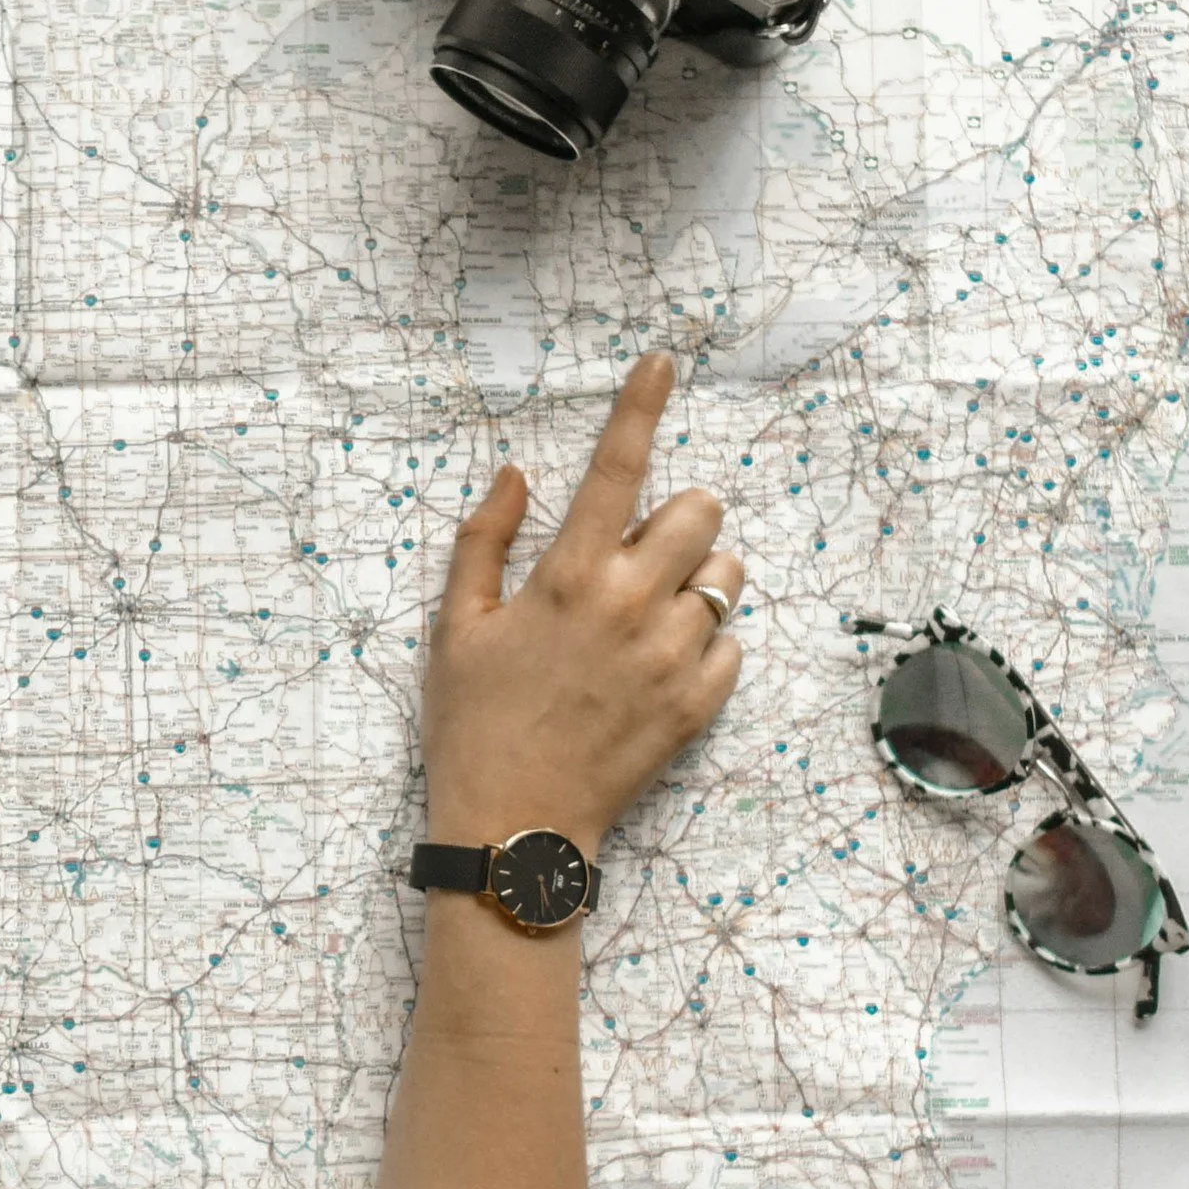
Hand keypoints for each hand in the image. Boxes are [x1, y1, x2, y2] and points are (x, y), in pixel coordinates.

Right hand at [424, 353, 740, 860]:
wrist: (513, 827)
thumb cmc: (472, 723)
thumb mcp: (456, 627)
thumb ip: (484, 541)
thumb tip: (517, 474)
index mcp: (567, 577)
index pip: (617, 466)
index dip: (641, 404)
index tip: (663, 360)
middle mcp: (630, 605)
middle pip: (700, 512)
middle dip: (678, 517)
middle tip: (640, 552)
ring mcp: (671, 657)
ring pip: (726, 578)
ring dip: (698, 579)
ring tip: (651, 614)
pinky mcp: (698, 705)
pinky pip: (732, 646)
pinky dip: (704, 645)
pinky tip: (657, 669)